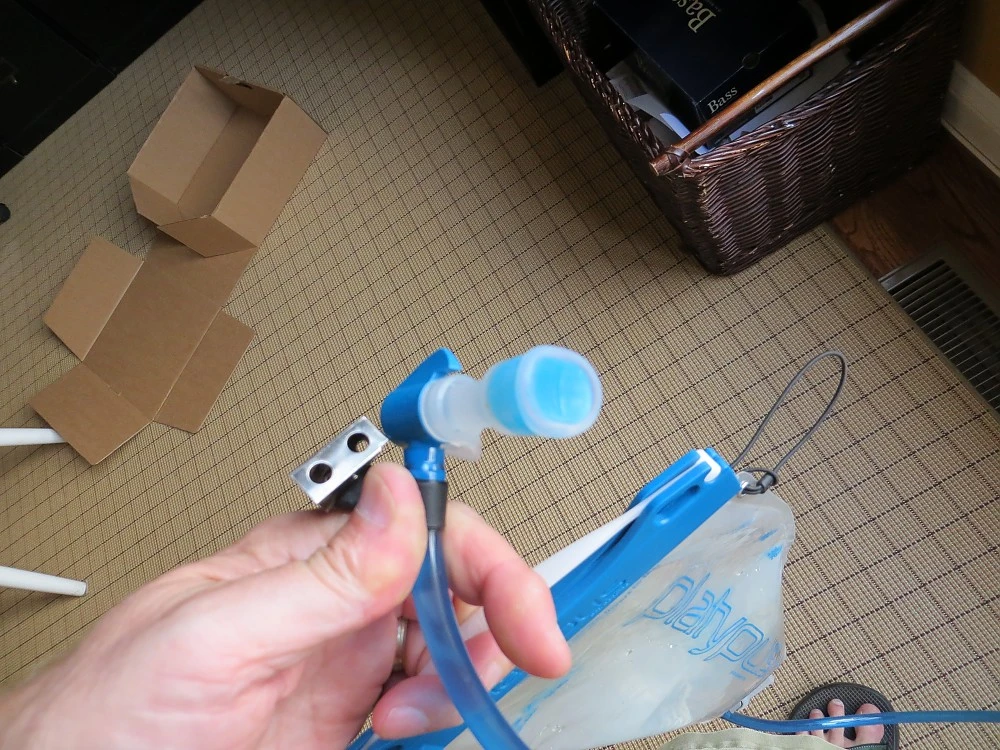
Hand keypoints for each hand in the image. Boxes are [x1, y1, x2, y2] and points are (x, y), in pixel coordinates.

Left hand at [0, 464, 570, 749]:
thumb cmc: (109, 712)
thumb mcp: (215, 633)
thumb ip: (319, 575)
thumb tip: (401, 500)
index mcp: (303, 553)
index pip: (416, 524)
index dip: (481, 554)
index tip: (521, 605)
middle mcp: (333, 597)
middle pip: (450, 579)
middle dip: (495, 613)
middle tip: (519, 657)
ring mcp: (344, 657)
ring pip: (448, 639)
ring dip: (462, 670)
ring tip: (420, 708)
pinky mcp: (347, 713)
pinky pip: (425, 696)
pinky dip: (439, 709)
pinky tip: (406, 724)